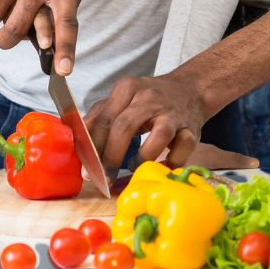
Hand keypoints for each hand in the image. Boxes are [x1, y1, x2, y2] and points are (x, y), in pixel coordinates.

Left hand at [86, 73, 208, 170]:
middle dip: (111, 158)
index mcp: (127, 89)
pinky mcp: (191, 127)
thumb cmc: (149, 100)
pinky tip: (162, 166)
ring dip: (143, 158)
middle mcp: (150, 97)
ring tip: (134, 167)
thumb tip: (78, 143)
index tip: (86, 170)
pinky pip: (184, 147)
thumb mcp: (122, 99)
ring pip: (159, 135)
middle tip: (104, 179)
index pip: (103, 119)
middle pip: (124, 127)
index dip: (92, 148)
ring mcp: (172, 112)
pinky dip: (172, 161)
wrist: (191, 89)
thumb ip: (100, 117)